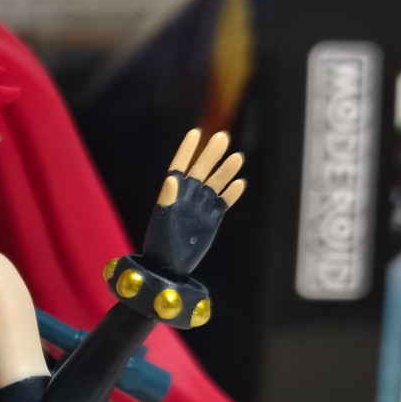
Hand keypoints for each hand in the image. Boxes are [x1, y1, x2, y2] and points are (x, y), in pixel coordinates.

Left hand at [140, 129, 244, 279]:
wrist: (169, 268)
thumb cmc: (160, 245)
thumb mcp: (162, 222)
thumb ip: (167, 200)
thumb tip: (172, 178)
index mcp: (173, 194)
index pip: (180, 166)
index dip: (187, 150)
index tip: (195, 133)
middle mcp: (188, 197)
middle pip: (201, 170)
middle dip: (211, 155)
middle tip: (223, 137)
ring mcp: (201, 207)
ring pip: (215, 184)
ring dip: (226, 171)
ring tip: (238, 157)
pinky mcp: (212, 219)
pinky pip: (223, 202)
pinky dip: (231, 193)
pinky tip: (240, 183)